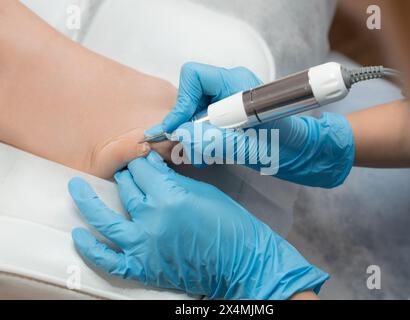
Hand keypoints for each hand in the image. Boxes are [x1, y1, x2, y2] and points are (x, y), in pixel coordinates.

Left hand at [69, 151, 327, 298]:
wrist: (240, 260)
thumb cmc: (229, 224)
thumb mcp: (202, 191)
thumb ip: (171, 179)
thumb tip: (151, 169)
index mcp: (169, 196)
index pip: (142, 168)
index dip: (141, 159)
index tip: (141, 157)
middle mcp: (152, 219)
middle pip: (126, 187)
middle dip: (126, 175)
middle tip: (129, 172)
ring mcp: (144, 245)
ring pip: (105, 218)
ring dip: (87, 200)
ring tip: (76, 188)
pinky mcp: (144, 266)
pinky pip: (109, 259)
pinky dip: (91, 248)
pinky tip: (79, 234)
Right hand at [148, 62, 354, 187]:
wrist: (301, 152)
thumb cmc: (285, 147)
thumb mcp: (249, 147)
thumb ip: (215, 141)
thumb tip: (180, 135)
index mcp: (238, 85)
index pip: (195, 76)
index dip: (181, 102)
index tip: (178, 129)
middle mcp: (231, 86)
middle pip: (191, 95)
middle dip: (185, 122)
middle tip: (189, 149)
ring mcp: (230, 98)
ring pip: (195, 110)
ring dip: (193, 134)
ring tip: (203, 156)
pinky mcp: (230, 111)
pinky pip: (205, 119)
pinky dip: (202, 137)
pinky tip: (211, 152)